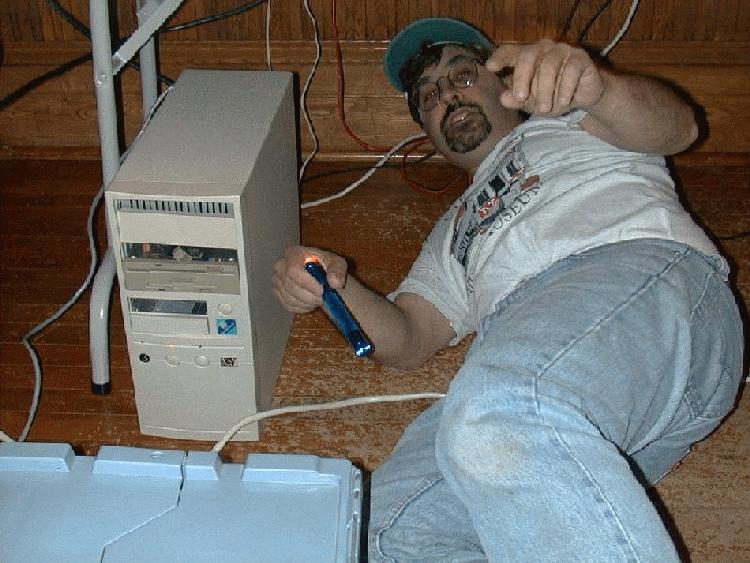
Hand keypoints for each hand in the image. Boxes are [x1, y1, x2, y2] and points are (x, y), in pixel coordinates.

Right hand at [272, 246, 347, 313]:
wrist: (320, 275)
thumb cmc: (326, 266)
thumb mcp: (337, 263)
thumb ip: (338, 270)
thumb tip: (335, 283)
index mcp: (293, 253)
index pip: (293, 270)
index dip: (307, 283)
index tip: (322, 290)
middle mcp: (280, 266)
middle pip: (291, 286)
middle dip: (310, 296)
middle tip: (323, 297)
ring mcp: (277, 281)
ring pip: (290, 298)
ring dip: (308, 303)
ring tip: (318, 298)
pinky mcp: (277, 293)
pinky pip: (288, 306)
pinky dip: (302, 307)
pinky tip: (311, 302)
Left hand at [485, 39, 604, 115]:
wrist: (582, 97)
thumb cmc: (552, 96)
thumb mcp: (532, 103)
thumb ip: (517, 100)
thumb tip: (503, 99)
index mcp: (527, 56)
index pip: (509, 51)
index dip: (500, 58)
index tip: (490, 68)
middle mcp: (543, 48)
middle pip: (528, 55)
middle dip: (522, 78)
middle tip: (521, 97)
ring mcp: (562, 51)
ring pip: (549, 65)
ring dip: (545, 89)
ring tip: (544, 108)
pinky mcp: (580, 58)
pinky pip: (570, 70)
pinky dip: (565, 88)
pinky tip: (563, 101)